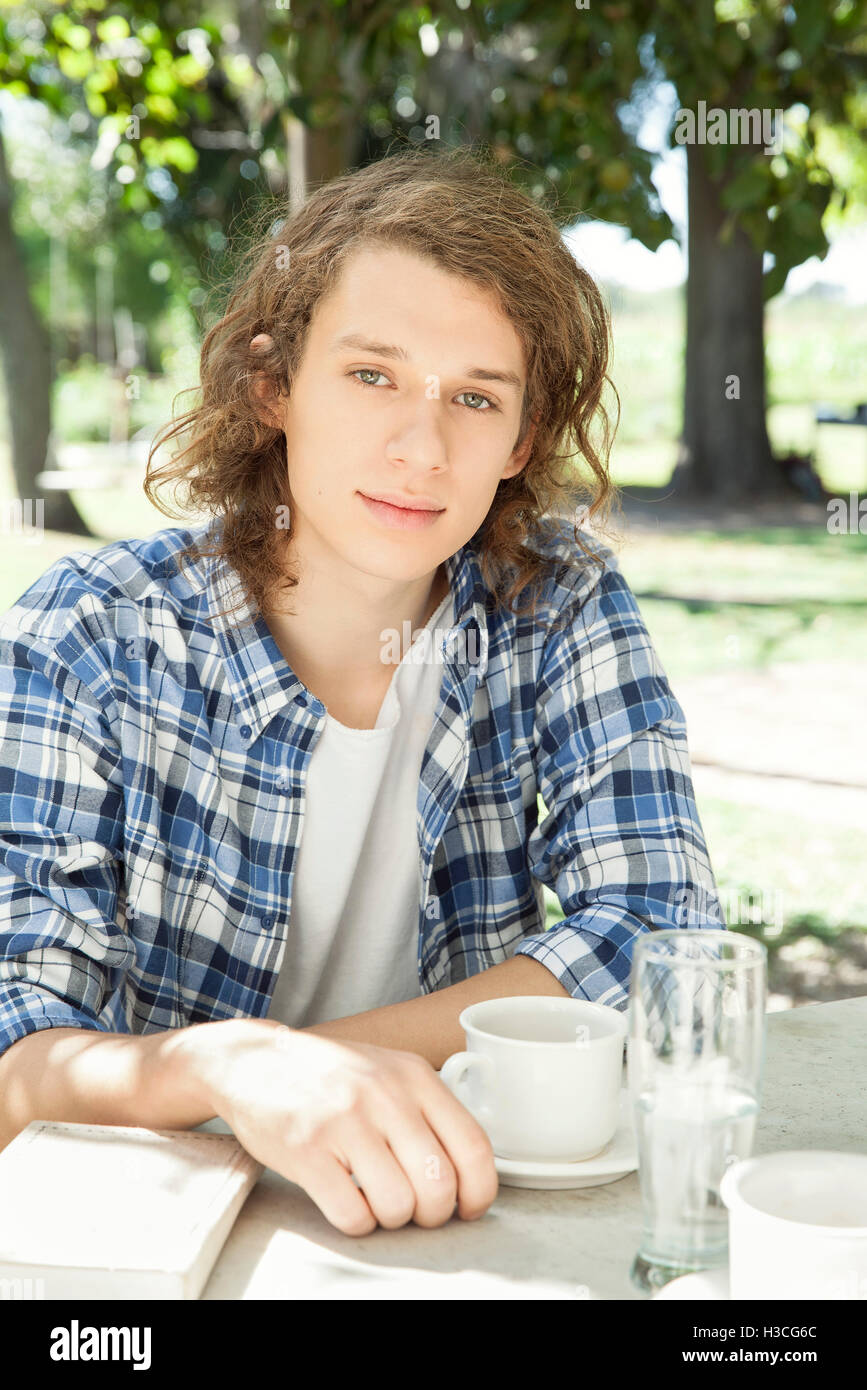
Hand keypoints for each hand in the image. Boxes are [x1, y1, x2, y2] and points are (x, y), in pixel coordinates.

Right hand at [198, 1020, 498, 1236]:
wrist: (255, 1060)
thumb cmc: (329, 1075)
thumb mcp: (388, 1071)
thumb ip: (428, 1111)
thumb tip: (466, 1173)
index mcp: (414, 1076)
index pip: (473, 1146)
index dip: (479, 1192)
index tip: (468, 1207)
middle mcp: (385, 1095)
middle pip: (439, 1186)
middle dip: (431, 1214)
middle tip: (413, 1207)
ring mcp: (344, 1122)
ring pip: (398, 1206)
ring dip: (390, 1218)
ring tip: (374, 1198)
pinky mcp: (307, 1150)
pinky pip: (352, 1214)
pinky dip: (355, 1221)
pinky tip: (345, 1199)